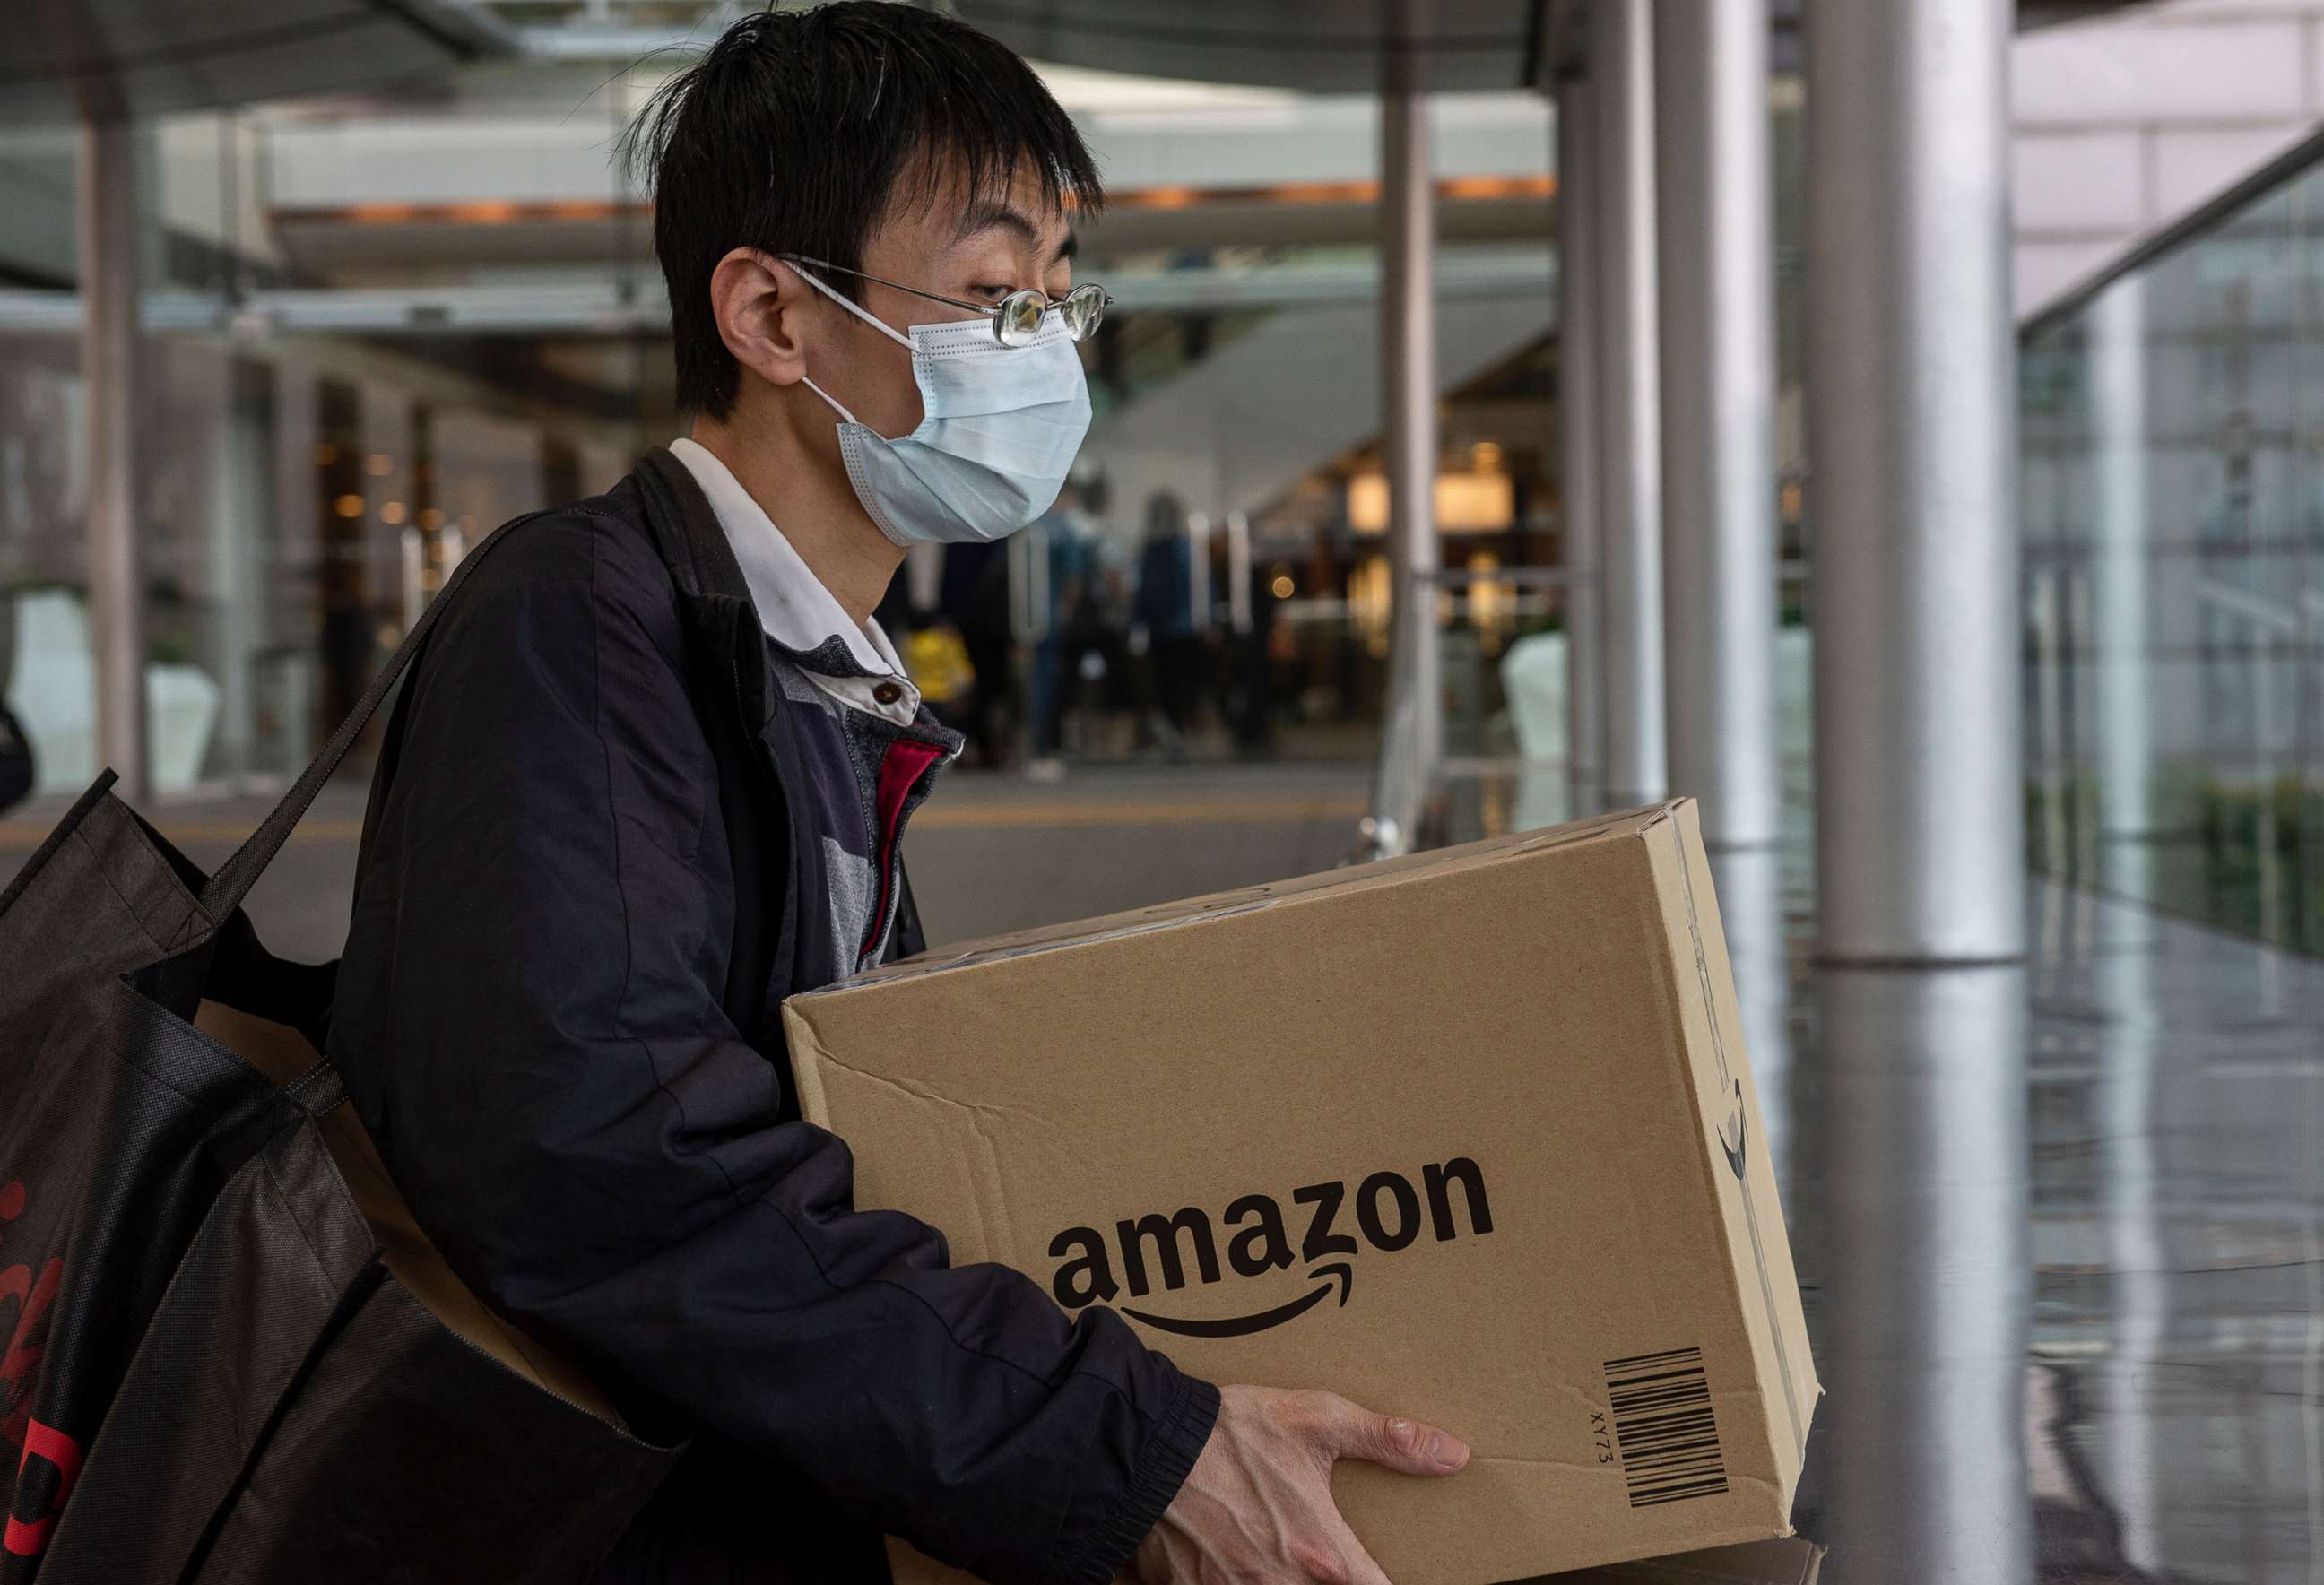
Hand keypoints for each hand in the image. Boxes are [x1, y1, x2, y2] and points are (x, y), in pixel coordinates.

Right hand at [1129, 1384, 1468, 1584]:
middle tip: (1328, 1564)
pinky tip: (1244, 1565)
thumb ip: (1388, 1441)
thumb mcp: (1316, 1420)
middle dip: (1335, 1583)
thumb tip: (1453, 1455)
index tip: (1390, 1577)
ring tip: (1293, 1565)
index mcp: (1322, 1555)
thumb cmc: (1232, 1432)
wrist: (1144, 1446)